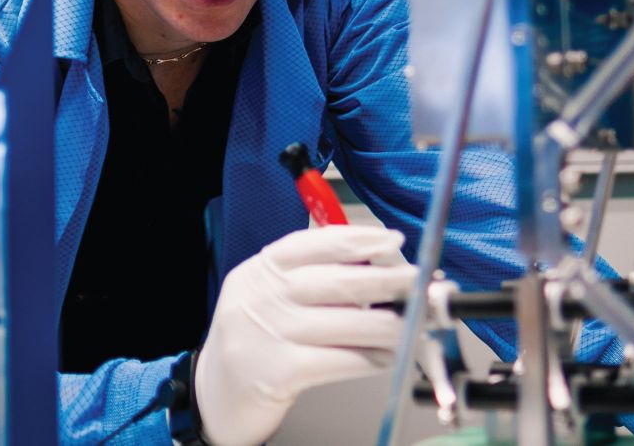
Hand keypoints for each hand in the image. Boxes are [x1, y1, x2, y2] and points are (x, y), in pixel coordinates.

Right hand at [194, 226, 415, 445]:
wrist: (213, 395)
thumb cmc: (254, 341)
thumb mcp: (270, 296)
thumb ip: (312, 279)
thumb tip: (377, 268)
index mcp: (261, 269)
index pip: (315, 243)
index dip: (360, 239)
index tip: (392, 243)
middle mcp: (262, 296)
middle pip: (338, 281)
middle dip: (388, 281)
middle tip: (420, 284)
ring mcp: (267, 334)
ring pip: (347, 323)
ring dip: (390, 324)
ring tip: (413, 325)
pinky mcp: (278, 372)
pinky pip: (340, 360)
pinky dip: (371, 358)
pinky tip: (388, 356)